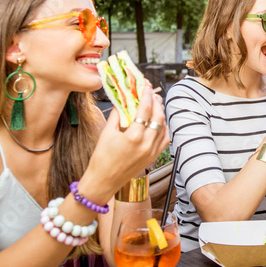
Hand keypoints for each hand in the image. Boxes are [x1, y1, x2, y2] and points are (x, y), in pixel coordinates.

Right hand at [81, 82, 169, 203]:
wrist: (103, 181)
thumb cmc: (101, 158)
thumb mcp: (107, 132)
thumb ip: (117, 115)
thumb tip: (123, 101)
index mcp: (133, 136)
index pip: (145, 109)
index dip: (146, 95)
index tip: (145, 86)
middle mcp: (146, 144)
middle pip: (158, 116)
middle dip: (156, 102)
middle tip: (151, 93)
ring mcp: (152, 152)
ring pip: (163, 127)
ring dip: (160, 114)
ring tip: (154, 105)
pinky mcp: (153, 157)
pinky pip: (164, 139)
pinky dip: (163, 128)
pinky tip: (157, 122)